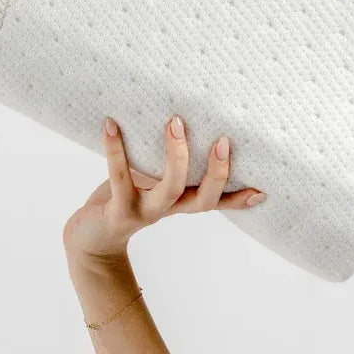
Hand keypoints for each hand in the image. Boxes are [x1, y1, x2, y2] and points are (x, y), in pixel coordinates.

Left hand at [63, 115, 265, 264]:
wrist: (90, 236)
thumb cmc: (125, 196)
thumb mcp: (151, 179)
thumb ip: (166, 159)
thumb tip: (181, 117)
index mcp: (179, 202)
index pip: (216, 202)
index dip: (239, 198)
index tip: (263, 188)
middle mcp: (167, 209)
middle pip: (203, 200)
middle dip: (216, 171)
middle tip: (222, 139)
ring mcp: (144, 211)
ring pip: (169, 189)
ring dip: (176, 156)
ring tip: (175, 122)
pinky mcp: (118, 209)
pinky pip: (119, 176)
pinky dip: (115, 149)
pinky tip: (111, 124)